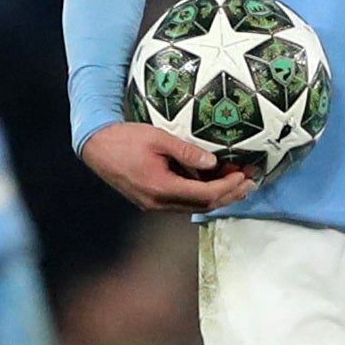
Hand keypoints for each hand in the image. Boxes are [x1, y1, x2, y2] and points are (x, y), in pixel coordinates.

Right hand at [80, 121, 259, 213]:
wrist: (95, 146)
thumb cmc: (124, 138)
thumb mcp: (158, 138)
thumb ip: (186, 152)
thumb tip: (213, 163)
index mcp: (161, 188)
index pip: (204, 195)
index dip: (227, 187)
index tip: (243, 175)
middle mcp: (158, 203)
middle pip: (203, 206)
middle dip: (229, 195)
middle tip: (249, 182)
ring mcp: (154, 204)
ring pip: (193, 206)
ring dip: (217, 196)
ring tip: (237, 183)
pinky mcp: (151, 200)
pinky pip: (182, 202)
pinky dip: (201, 194)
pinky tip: (212, 183)